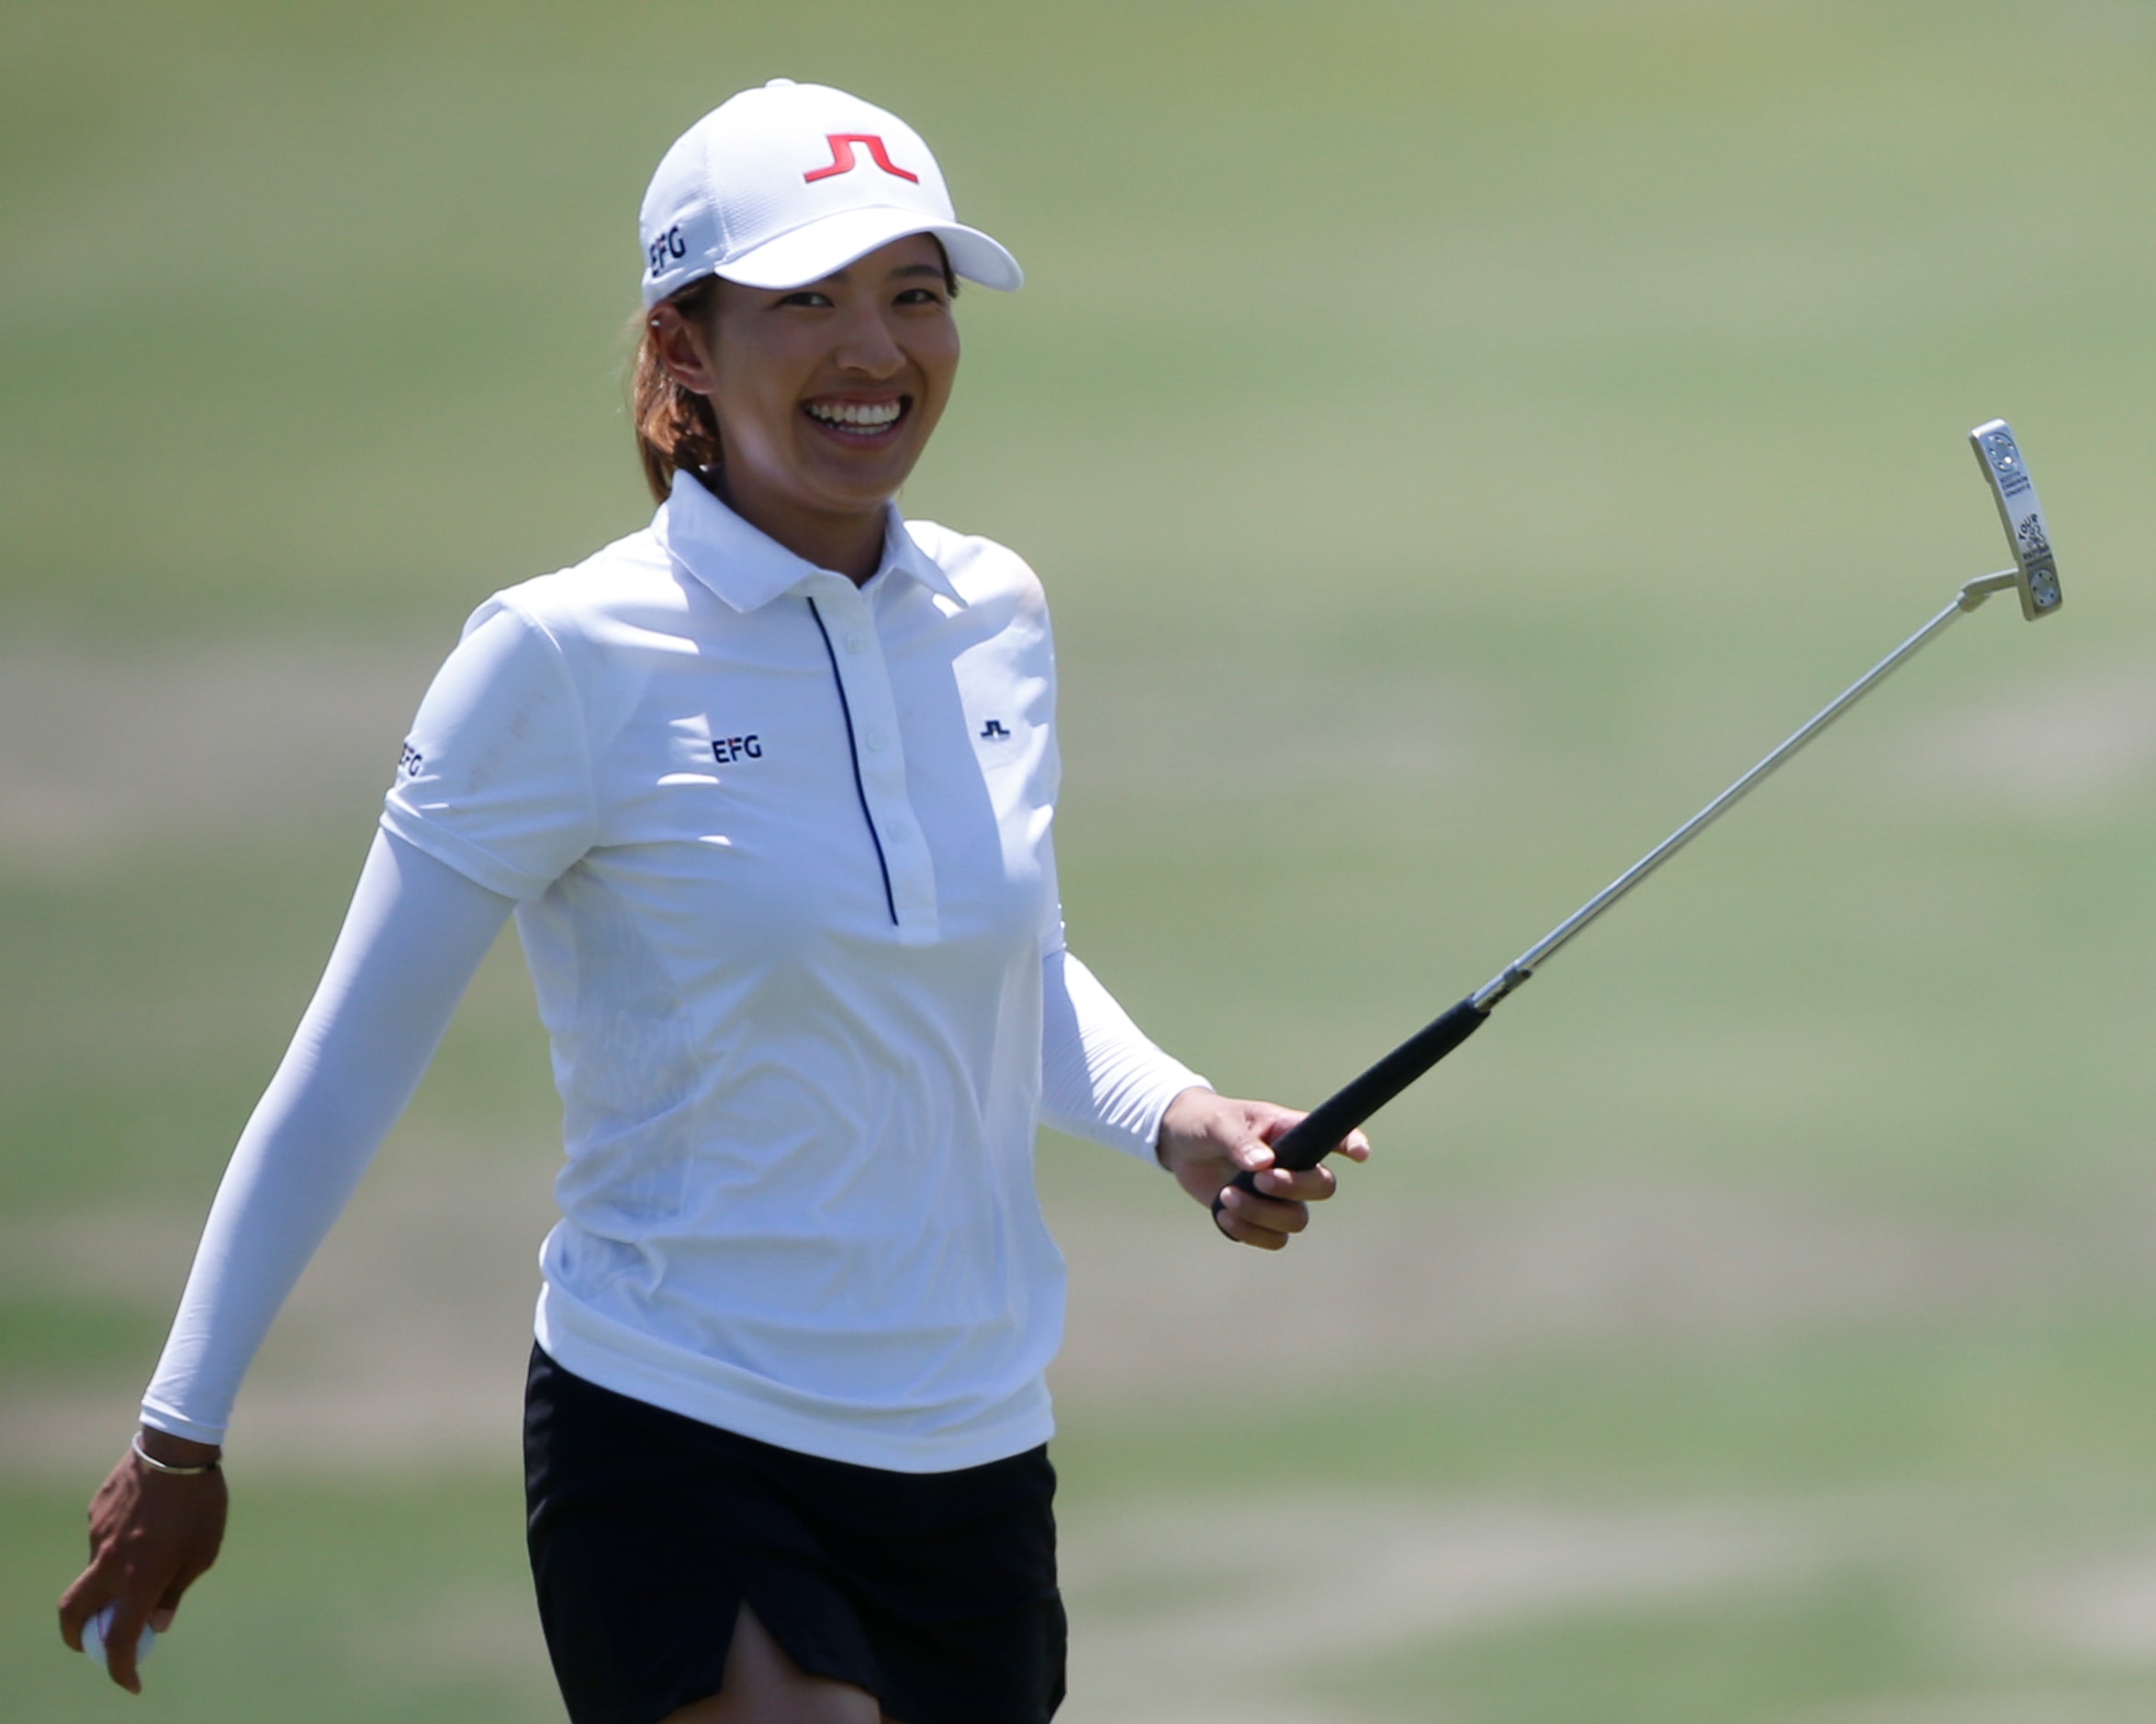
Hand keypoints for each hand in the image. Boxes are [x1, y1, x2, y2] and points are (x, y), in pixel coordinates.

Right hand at [58, 1430, 227, 1692]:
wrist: (178, 1447)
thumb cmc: (201, 1502)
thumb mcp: (203, 1552)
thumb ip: (175, 1591)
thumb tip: (157, 1623)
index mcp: (139, 1577)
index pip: (119, 1639)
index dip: (122, 1668)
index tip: (131, 1681)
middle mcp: (109, 1562)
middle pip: (73, 1613)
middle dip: (77, 1637)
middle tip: (91, 1644)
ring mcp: (97, 1536)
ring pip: (93, 1570)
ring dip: (111, 1577)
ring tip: (153, 1545)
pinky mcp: (94, 1513)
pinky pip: (103, 1538)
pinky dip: (118, 1543)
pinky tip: (147, 1519)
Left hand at [1155, 1087, 1369, 1249]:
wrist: (1180, 1145)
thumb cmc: (1206, 1122)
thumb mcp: (1218, 1124)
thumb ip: (1240, 1141)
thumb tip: (1263, 1163)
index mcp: (1290, 1131)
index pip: (1333, 1136)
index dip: (1352, 1144)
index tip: (1361, 1154)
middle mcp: (1293, 1165)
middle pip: (1323, 1186)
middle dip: (1295, 1188)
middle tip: (1260, 1179)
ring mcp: (1279, 1195)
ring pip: (1297, 1220)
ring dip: (1263, 1214)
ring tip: (1228, 1196)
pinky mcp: (1260, 1217)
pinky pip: (1274, 1239)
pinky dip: (1249, 1233)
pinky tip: (1223, 1214)